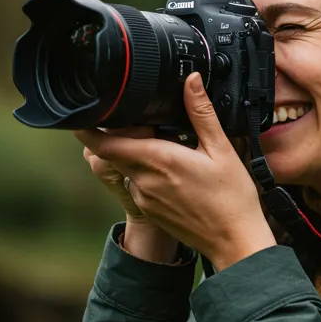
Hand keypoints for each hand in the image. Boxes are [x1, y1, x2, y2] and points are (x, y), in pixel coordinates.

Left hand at [75, 73, 276, 269]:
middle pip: (114, 152)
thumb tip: (192, 80)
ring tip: (170, 150)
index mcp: (158, 160)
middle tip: (148, 125)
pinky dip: (147, 173)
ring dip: (137, 155)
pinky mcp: (149, 210)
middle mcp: (144, 180)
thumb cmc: (232, 198)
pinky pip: (138, 184)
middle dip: (121, 135)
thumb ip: (201, 113)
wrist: (234, 241)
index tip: (85, 114)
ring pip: (127, 167)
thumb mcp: (222, 149)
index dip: (87, 128)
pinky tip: (175, 174)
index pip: (105, 143)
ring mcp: (144, 198)